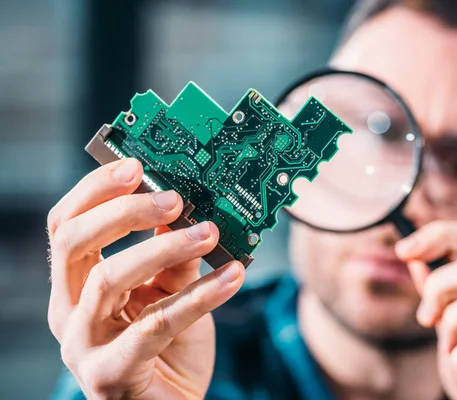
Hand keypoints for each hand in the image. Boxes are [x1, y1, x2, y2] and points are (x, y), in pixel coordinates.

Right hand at [47, 158, 244, 398]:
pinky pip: (157, 324)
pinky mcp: (111, 373)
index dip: (97, 190)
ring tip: (210, 234)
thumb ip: (172, 253)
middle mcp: (68, 311)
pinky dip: (201, 295)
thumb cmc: (166, 345)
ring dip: (166, 248)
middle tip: (174, 198)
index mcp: (74, 283)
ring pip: (110, 279)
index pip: (66, 224)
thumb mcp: (169, 289)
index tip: (137, 166)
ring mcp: (83, 344)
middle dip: (125, 211)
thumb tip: (188, 207)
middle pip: (75, 243)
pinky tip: (233, 275)